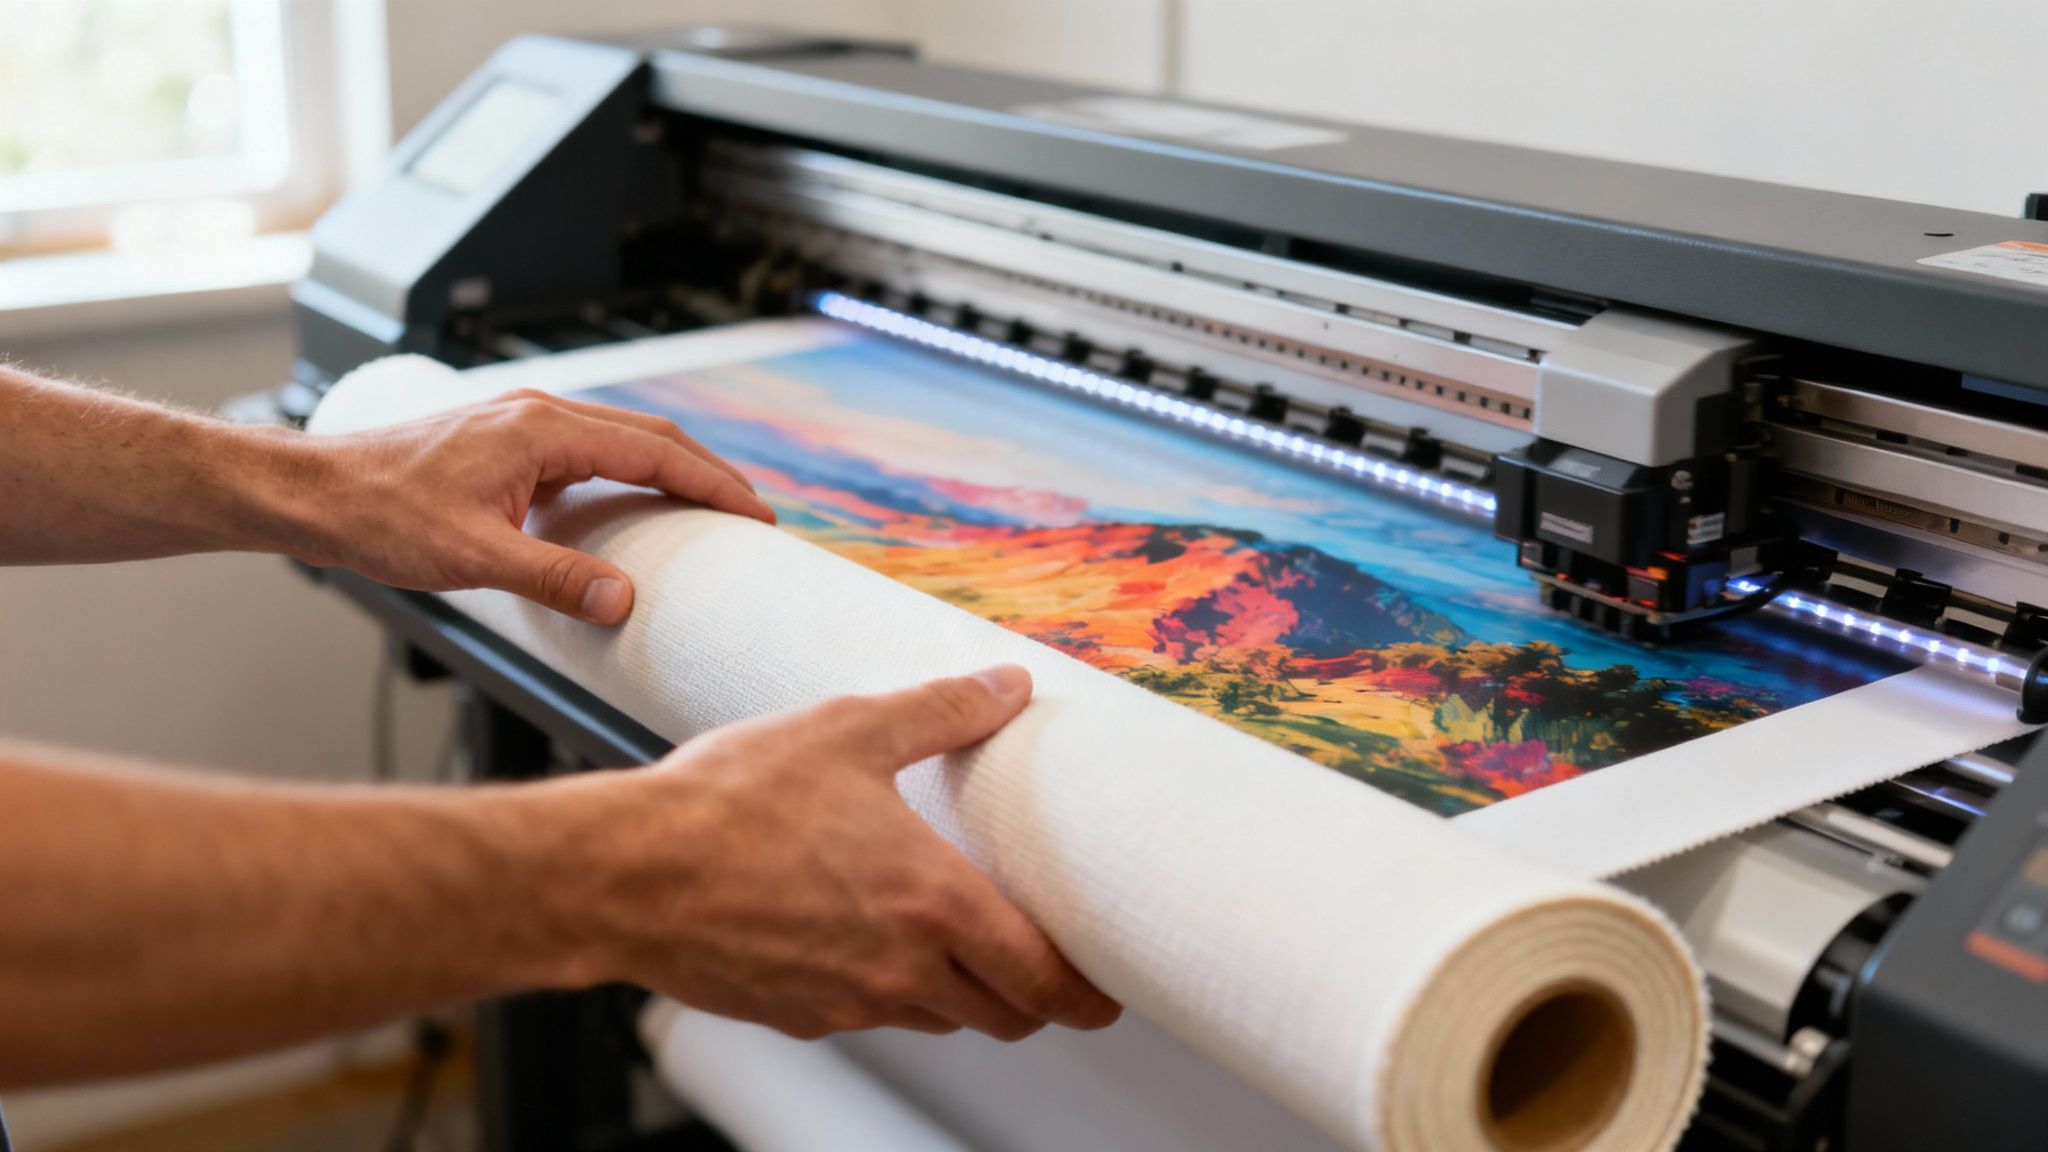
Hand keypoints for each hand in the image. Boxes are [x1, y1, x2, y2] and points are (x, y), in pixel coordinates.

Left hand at [293, 389, 774, 622]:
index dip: (713, 482)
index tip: (756, 514)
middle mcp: (538, 414)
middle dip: (707, 472)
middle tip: (751, 513)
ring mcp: (521, 424)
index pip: (655, 449)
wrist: (312, 494)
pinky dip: (628, 473)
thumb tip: (624, 600)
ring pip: (620, 437)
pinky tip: (632, 508)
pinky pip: (588, 451)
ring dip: (669, 469)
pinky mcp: (505, 442)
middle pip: (649, 433)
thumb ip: (555, 578)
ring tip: (708, 509)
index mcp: (541, 430)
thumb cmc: (379, 517)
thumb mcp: (473, 559)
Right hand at [540, 665, 1122, 1041]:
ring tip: (959, 943)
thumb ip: (942, 710)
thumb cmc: (727, 803)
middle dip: (1035, 999)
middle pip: (1003, 1017)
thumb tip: (1006, 685)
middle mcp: (899, 970)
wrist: (620, 872)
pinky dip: (893, 992)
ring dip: (964, 995)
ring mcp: (845, 1003)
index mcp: (933, 906)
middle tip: (1046, 967)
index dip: (1084, 993)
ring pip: (939, 1021)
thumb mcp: (848, 730)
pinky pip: (870, 1016)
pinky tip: (869, 939)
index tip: (1103, 990)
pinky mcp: (796, 1016)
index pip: (1041, 979)